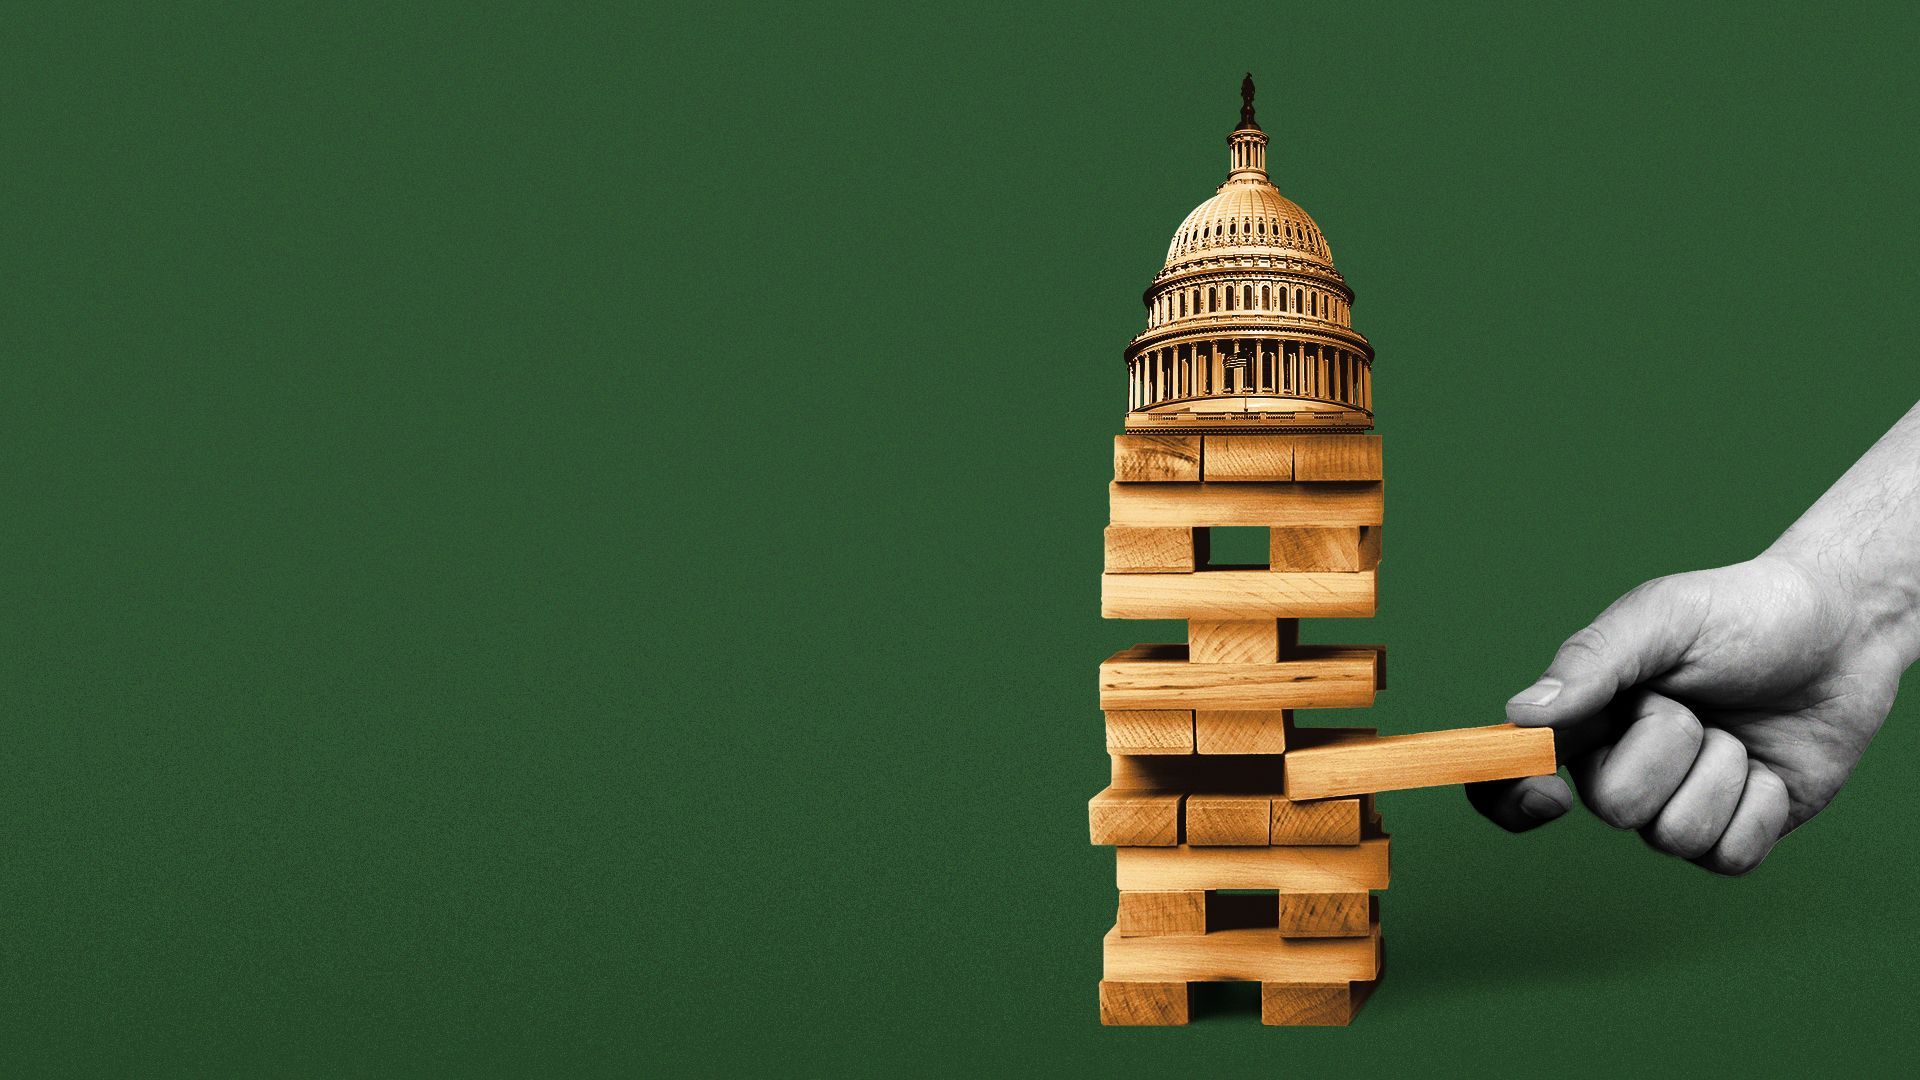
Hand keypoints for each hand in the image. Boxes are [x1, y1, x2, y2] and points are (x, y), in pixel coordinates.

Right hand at [1467, 552, 1903, 873]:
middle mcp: (1622, 767)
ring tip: (1736, 729)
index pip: (1508, 774)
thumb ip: (1590, 662)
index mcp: (1584, 716)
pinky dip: (1759, 806)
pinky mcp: (1737, 831)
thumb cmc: (1743, 613)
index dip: (1508, 796)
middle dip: (1667, 749)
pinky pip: (1730, 856)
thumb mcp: (1661, 617)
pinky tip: (1768, 767)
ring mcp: (1680, 804)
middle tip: (1693, 705)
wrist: (1843, 632)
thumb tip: (1521, 718)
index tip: (1547, 790)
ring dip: (1721, 773)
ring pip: (1675, 836)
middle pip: (1613, 806)